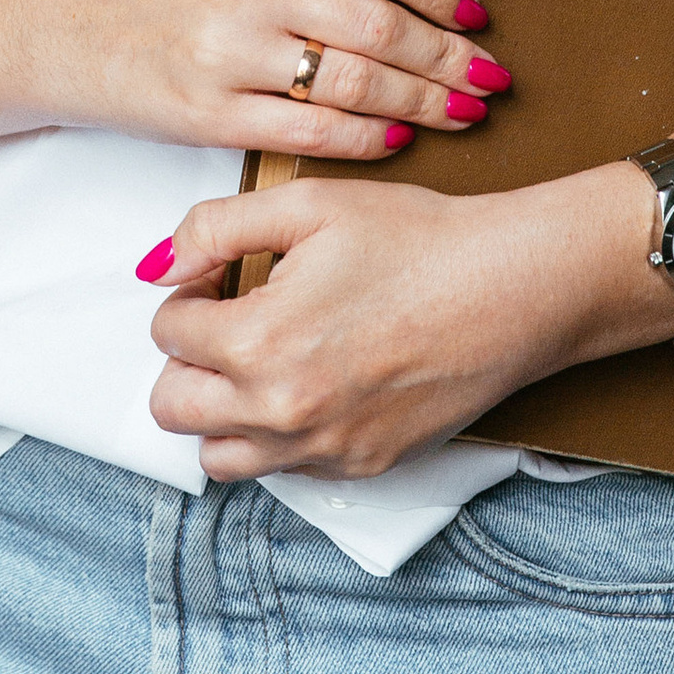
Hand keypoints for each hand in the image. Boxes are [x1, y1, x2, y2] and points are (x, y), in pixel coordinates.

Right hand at [60, 0, 508, 157]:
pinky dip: (361, 140)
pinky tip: (396, 137)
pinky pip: (306, 134)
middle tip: (492, 76)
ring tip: (465, 112)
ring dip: (422, 104)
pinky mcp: (206, 116)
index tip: (475, 9)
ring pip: (350, 84)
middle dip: (447, 57)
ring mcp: (223, 56)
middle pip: (374, 25)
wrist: (61, 27)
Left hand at [143, 172, 629, 481]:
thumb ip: (215, 228)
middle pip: (173, 407)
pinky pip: (285, 468)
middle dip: (187, 359)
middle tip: (228, 323)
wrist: (513, 287)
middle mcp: (283, 409)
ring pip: (219, 456)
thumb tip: (159, 264)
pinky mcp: (361, 465)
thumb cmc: (421, 241)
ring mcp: (323, 447)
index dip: (189, 292)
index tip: (220, 278)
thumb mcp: (308, 205)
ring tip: (258, 363)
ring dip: (221, 410)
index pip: (168, 331)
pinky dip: (279, 435)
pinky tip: (311, 384)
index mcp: (259, 341)